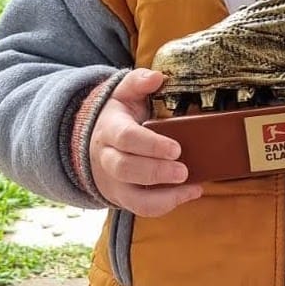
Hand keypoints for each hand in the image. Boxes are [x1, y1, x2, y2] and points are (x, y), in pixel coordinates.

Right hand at [89, 68, 202, 215]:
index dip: (150, 145)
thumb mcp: (122, 94)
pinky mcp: (124, 197)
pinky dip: (168, 204)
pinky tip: (192, 192)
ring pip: (132, 197)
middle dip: (156, 172)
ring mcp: (114, 182)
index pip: (125, 138)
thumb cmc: (117, 117)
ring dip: (163, 197)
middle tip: (183, 171)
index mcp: (109, 130)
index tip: (176, 148)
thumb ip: (138, 82)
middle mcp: (107, 158)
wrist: (93, 144)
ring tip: (190, 186)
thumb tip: (157, 77)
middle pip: (125, 169)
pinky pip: (142, 208)